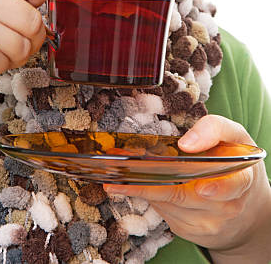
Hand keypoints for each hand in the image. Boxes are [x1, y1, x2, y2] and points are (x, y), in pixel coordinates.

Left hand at [103, 115, 270, 262]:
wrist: (243, 203)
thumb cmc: (233, 161)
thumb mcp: (233, 135)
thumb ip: (213, 129)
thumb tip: (187, 143)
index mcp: (240, 178)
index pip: (232, 186)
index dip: (217, 188)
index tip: (201, 189)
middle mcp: (226, 206)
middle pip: (183, 196)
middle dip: (148, 183)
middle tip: (120, 172)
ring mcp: (208, 222)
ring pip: (168, 204)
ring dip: (140, 187)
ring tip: (116, 172)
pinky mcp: (190, 230)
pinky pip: (163, 212)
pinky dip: (146, 195)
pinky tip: (133, 183)